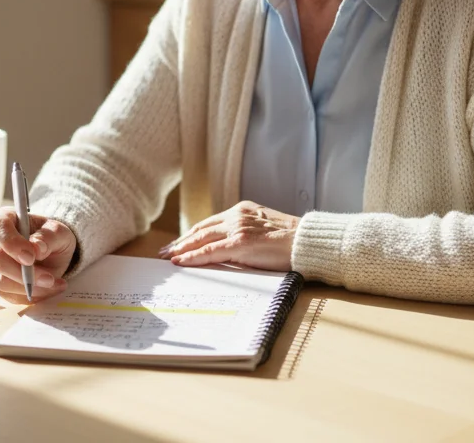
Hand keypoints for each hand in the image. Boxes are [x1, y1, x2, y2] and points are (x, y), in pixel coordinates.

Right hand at [0, 206, 76, 303]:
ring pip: (1, 281)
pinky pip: (8, 294)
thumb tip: (37, 248)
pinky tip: (47, 289)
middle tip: (49, 278)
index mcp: (3, 219)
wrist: (50, 253)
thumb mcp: (59, 232)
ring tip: (54, 283)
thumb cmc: (51, 237)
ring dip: (30, 287)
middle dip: (22, 273)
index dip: (12, 244)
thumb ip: (49, 237)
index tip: (31, 257)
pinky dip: (30, 295)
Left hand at [157, 201, 298, 270]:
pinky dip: (192, 257)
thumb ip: (246, 234)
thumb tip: (229, 250)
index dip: (192, 234)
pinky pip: (210, 251)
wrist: (308, 242)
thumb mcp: (265, 230)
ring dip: (182, 249)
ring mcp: (238, 228)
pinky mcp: (240, 243)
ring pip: (201, 239)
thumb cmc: (292, 241)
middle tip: (165, 251)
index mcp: (243, 210)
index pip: (210, 223)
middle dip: (181, 241)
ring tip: (168, 258)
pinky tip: (181, 262)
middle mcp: (237, 215)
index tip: (179, 243)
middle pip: (201, 229)